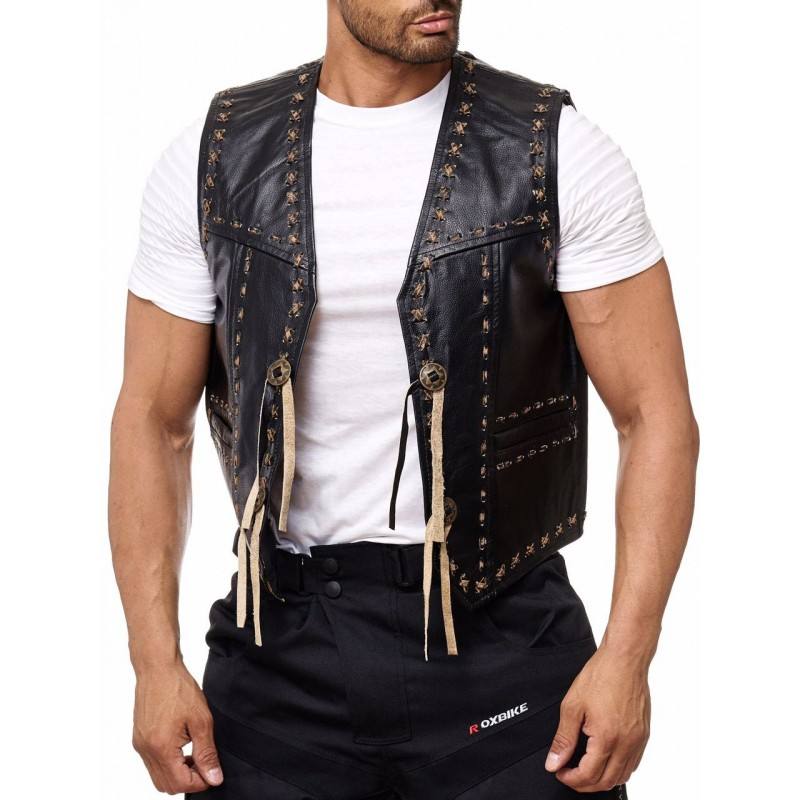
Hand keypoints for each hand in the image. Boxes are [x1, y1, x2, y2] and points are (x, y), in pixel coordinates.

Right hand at [132, 661, 223, 793]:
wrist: (158, 668)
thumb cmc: (178, 688)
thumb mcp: (201, 720)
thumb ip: (206, 752)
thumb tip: (214, 777)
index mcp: (161, 748)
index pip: (180, 783)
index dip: (200, 782)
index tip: (213, 772)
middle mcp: (146, 751)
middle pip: (166, 785)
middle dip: (188, 781)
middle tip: (205, 765)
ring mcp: (139, 745)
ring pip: (158, 777)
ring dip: (177, 773)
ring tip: (194, 754)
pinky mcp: (139, 739)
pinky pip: (152, 763)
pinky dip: (168, 763)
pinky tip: (182, 747)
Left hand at [544, 644, 650, 791]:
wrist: (624, 660)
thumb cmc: (601, 676)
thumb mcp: (572, 706)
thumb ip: (563, 738)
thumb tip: (554, 761)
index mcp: (607, 737)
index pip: (589, 775)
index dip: (571, 779)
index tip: (560, 772)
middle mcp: (627, 743)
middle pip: (607, 782)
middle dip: (585, 784)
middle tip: (569, 774)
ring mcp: (638, 741)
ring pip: (622, 776)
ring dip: (603, 780)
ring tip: (585, 770)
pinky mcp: (644, 735)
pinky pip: (633, 764)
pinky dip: (618, 769)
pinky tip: (606, 761)